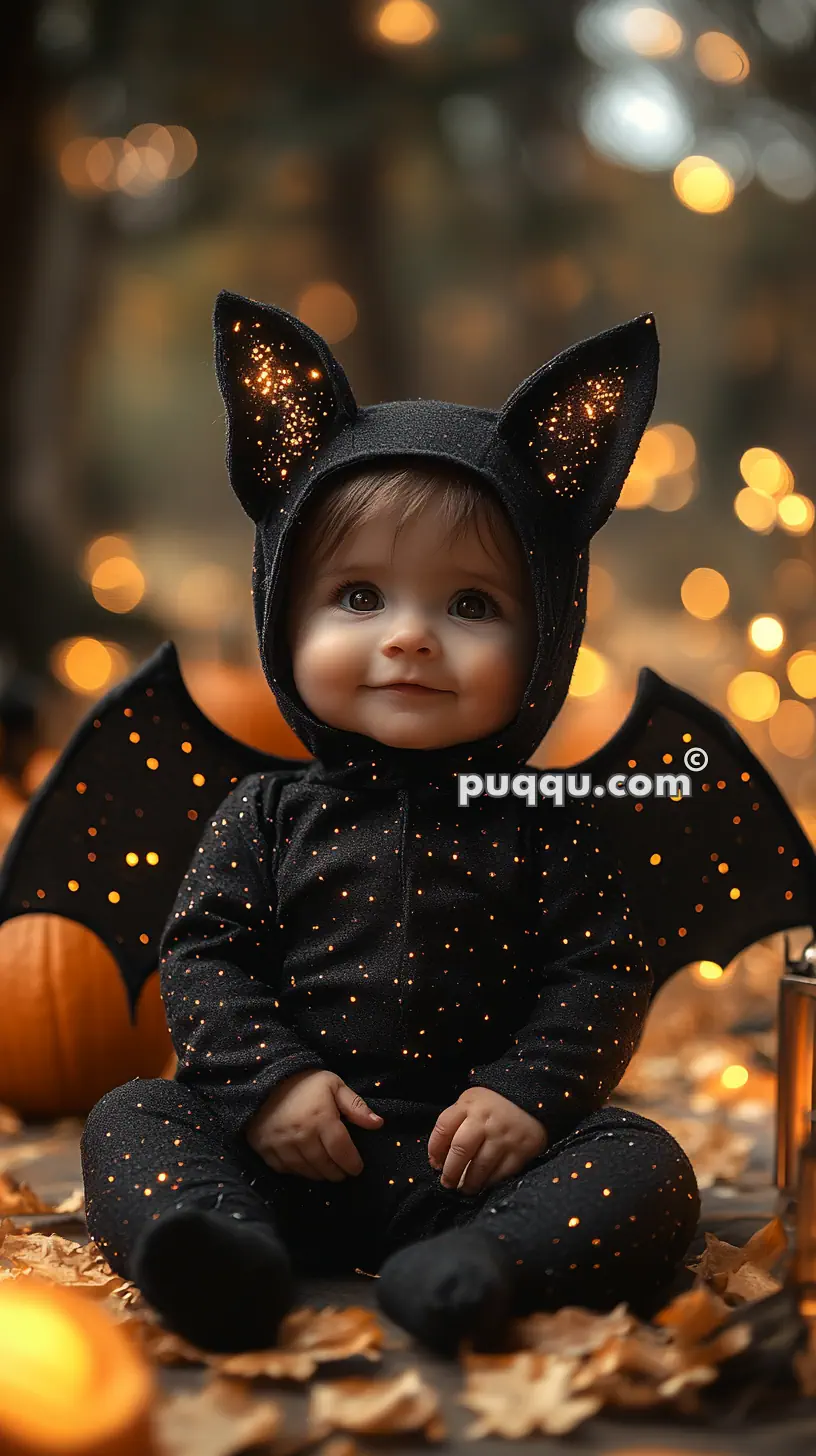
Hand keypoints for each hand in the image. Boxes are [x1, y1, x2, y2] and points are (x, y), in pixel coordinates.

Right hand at [245, 1069, 383, 1181]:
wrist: (265, 1079)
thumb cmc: (305, 1082)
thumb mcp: (334, 1085)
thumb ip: (356, 1106)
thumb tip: (378, 1124)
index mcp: (321, 1119)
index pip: (342, 1152)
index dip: (352, 1164)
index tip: (357, 1168)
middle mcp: (301, 1136)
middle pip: (325, 1167)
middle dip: (338, 1172)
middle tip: (343, 1170)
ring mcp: (281, 1145)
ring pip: (307, 1172)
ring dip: (320, 1174)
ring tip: (327, 1170)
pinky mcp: (265, 1149)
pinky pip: (286, 1170)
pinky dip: (298, 1171)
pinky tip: (305, 1165)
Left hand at [427, 1086, 546, 1194]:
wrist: (533, 1100)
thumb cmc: (494, 1105)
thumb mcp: (472, 1102)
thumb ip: (456, 1123)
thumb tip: (440, 1158)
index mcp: (469, 1105)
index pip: (444, 1128)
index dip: (435, 1149)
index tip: (435, 1164)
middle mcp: (485, 1120)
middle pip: (460, 1149)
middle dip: (450, 1171)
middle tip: (447, 1183)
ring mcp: (504, 1136)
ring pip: (480, 1166)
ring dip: (469, 1183)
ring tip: (464, 1189)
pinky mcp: (522, 1151)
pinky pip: (501, 1173)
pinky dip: (489, 1183)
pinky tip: (484, 1185)